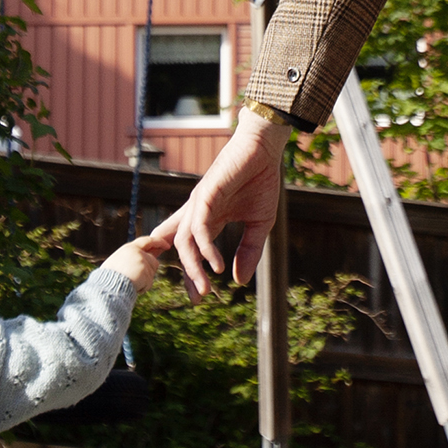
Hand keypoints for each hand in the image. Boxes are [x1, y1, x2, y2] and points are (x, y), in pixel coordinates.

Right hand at [109, 232, 169, 292]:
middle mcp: (138, 253)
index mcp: (129, 248)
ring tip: (130, 282)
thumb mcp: (117, 261)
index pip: (147, 241)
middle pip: (153, 261)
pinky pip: (148, 283)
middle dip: (149, 270)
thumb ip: (130, 258)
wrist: (107, 286)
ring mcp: (143, 263)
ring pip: (151, 273)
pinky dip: (142, 288)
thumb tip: (143, 261)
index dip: (158, 242)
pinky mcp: (146, 273)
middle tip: (141, 277)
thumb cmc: (108, 277)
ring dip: (144, 280)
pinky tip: (132, 288)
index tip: (166, 245)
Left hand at [152, 110, 287, 295]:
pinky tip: (216, 264)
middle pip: (183, 248)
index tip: (200, 297)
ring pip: (186, 241)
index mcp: (208, 218)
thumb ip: (249, 251)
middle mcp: (198, 212)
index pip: (192, 250)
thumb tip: (240, 282)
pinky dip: (205, 248)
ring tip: (206, 287)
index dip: (193, 273)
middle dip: (188, 275)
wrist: (265, 150)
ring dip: (194, 267)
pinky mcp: (205, 194)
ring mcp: (199, 203)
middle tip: (198, 297)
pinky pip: (199, 227)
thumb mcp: (260, 224)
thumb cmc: (261, 181)